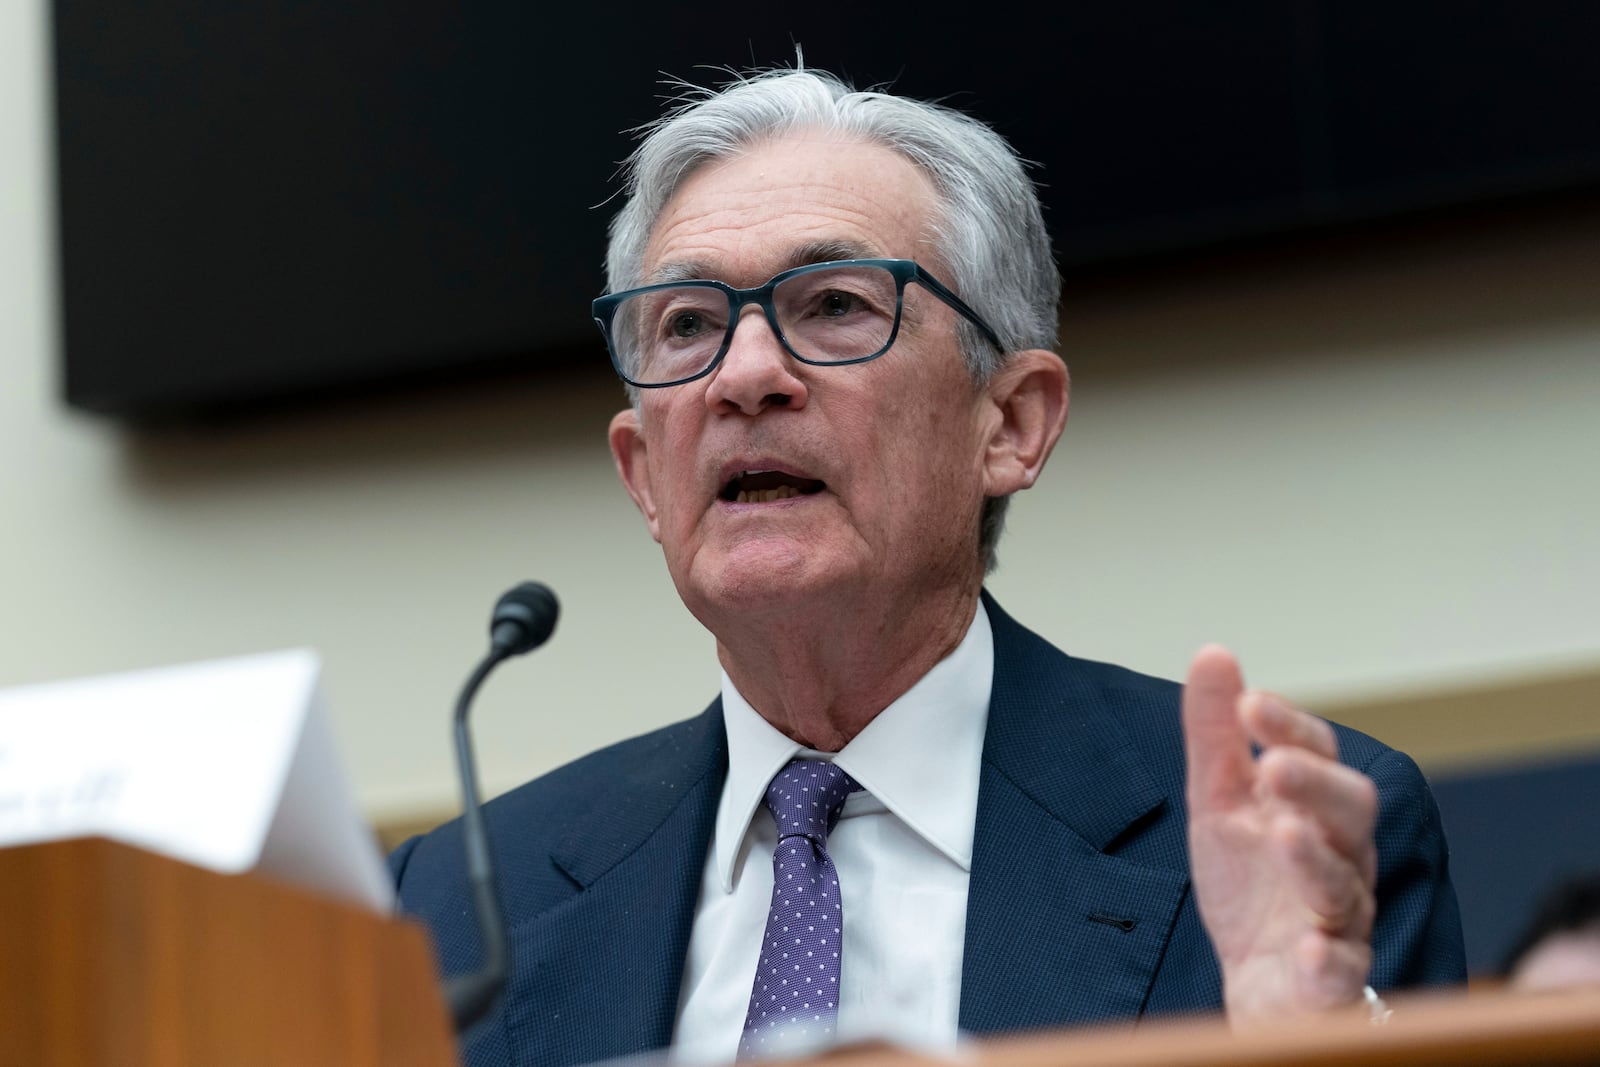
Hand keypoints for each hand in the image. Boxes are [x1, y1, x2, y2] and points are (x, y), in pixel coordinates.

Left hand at [1182, 645, 1378, 1026]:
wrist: (1257, 984)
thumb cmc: (1250, 887)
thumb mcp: (1219, 802)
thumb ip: (1216, 734)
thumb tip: (1213, 654)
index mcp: (1312, 809)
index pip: (1318, 754)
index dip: (1290, 728)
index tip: (1250, 704)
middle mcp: (1339, 857)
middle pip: (1350, 811)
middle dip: (1315, 785)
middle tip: (1275, 765)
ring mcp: (1339, 920)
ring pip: (1345, 886)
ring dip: (1315, 859)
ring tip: (1285, 832)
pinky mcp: (1329, 981)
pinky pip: (1340, 970)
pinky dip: (1325, 958)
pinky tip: (1308, 945)